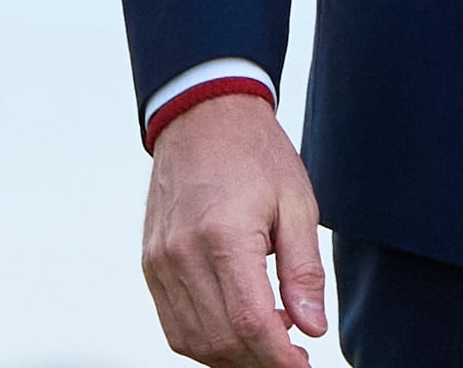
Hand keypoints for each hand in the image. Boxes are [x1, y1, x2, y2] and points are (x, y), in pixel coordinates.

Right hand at [139, 94, 326, 366]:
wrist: (202, 120)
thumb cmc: (256, 155)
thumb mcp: (298, 205)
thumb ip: (303, 271)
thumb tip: (313, 328)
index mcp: (223, 237)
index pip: (250, 323)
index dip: (278, 357)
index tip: (303, 365)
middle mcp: (181, 256)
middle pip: (219, 339)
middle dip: (259, 360)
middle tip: (294, 355)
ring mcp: (158, 263)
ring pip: (191, 340)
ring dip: (231, 355)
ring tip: (270, 339)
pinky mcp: (149, 265)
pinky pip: (173, 323)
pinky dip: (205, 339)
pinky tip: (238, 327)